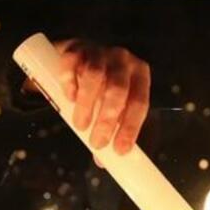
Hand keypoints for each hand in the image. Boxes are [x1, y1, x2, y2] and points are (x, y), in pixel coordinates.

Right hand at [54, 40, 150, 155]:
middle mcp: (124, 59)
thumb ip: (113, 129)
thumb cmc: (104, 86)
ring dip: (87, 104)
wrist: (82, 56)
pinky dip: (70, 82)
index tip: (119, 150)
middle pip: (118, 90)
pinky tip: (68, 97)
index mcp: (140, 75)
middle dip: (107, 120)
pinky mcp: (77, 47)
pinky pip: (73, 63)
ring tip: (79, 124)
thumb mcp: (115, 105)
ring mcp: (100, 51)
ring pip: (95, 76)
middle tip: (95, 142)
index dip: (130, 128)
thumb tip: (105, 162)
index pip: (140, 103)